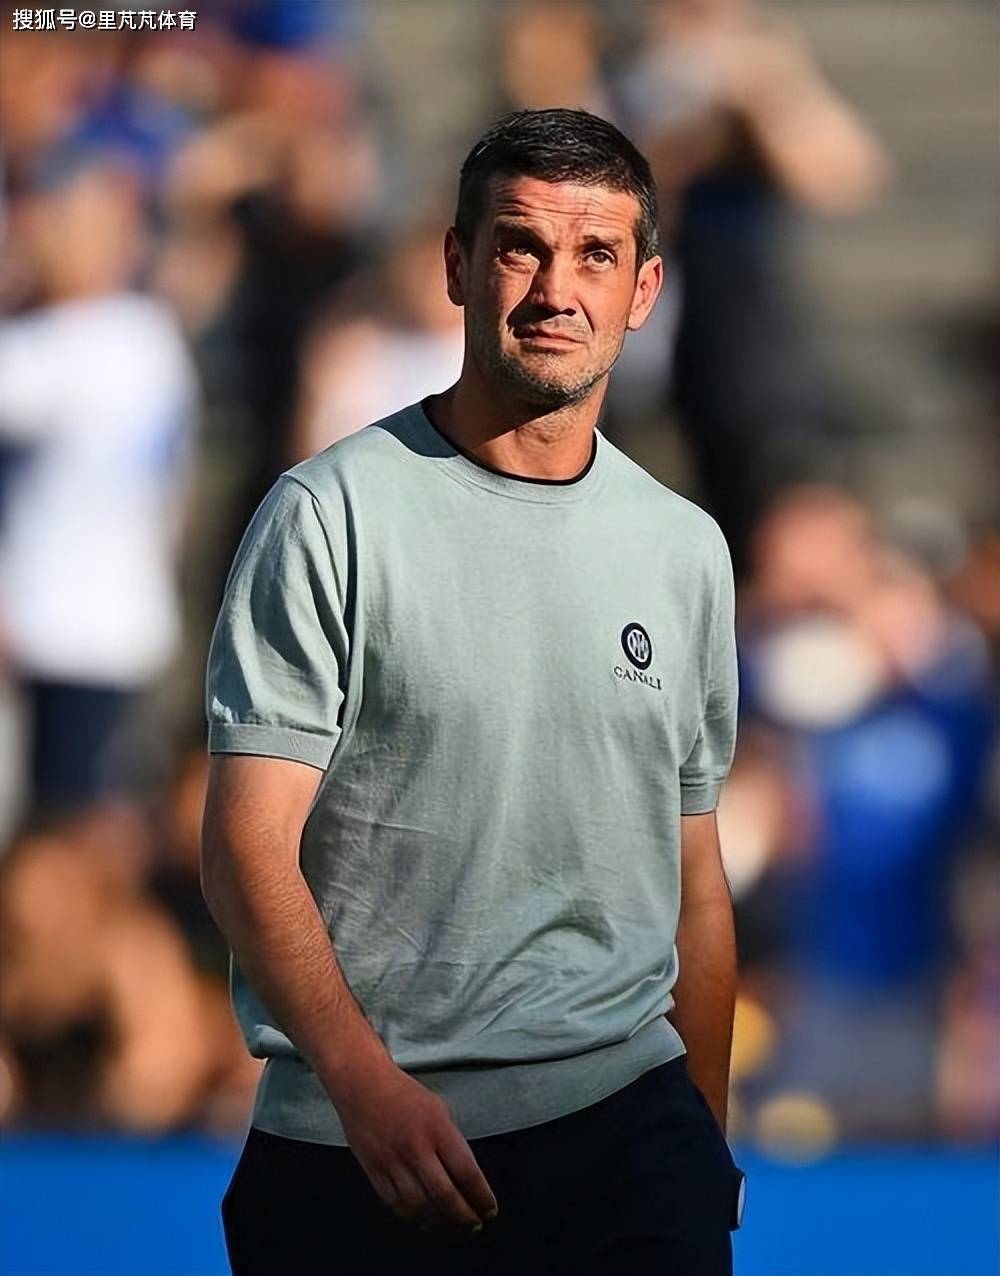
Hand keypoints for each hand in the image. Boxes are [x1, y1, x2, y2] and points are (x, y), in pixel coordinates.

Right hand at [333, 1059, 498, 1232]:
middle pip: (445, 1196)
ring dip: (439, 1223)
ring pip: (420, 1207)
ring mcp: (393, 1161)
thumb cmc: (405, 1094)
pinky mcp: (374, 1170)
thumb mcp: (439, 1109)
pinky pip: (395, 1204)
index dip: (481, 1198)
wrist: (363, 1084)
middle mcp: (416, 1148)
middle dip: (464, 1217)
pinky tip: (425, 1220)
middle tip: (474, 1225)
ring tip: (451, 1226)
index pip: (467, 1173)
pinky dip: (412, 1218)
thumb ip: (452, 1143)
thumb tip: (465, 1180)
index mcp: (438, 1129)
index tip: (489, 1211)